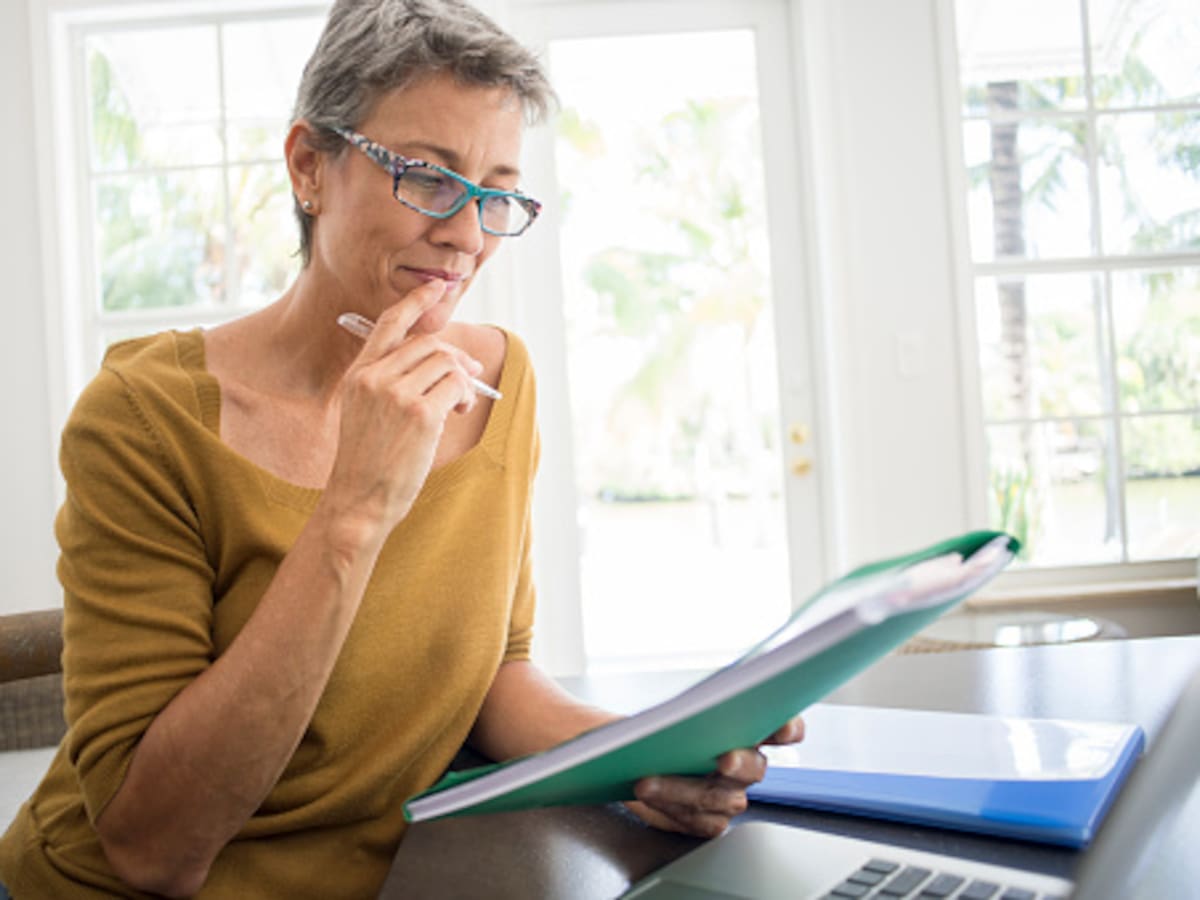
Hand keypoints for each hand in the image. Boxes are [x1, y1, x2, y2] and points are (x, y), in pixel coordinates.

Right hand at [326, 280, 483, 529]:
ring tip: (459, 404)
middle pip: (429, 344)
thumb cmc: (367, 462)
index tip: (436, 288)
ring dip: (463, 381)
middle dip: (456, 358)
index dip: (415, 302)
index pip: (387, 325)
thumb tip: (444, 361)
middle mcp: (374, 378)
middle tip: (470, 377)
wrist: (359, 499)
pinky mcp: (420, 414)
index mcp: (358, 375)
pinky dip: (465, 395)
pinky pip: (456, 386)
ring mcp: (396, 394)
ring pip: (446, 363)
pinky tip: (459, 411)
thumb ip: (390, 382)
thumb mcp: (365, 412)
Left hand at [626, 715, 804, 837]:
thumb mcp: (666, 709)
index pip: (781, 728)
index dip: (788, 728)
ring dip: (683, 788)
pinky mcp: (709, 820)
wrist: (633, 759)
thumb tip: (682, 711)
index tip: (784, 728)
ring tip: (649, 779)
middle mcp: (744, 764)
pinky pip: (699, 820)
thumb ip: (685, 707)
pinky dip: (670, 805)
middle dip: (741, 763)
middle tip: (725, 759)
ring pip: (721, 798)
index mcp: (746, 728)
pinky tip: (648, 792)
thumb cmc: (656, 729)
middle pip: (755, 767)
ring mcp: (729, 795)